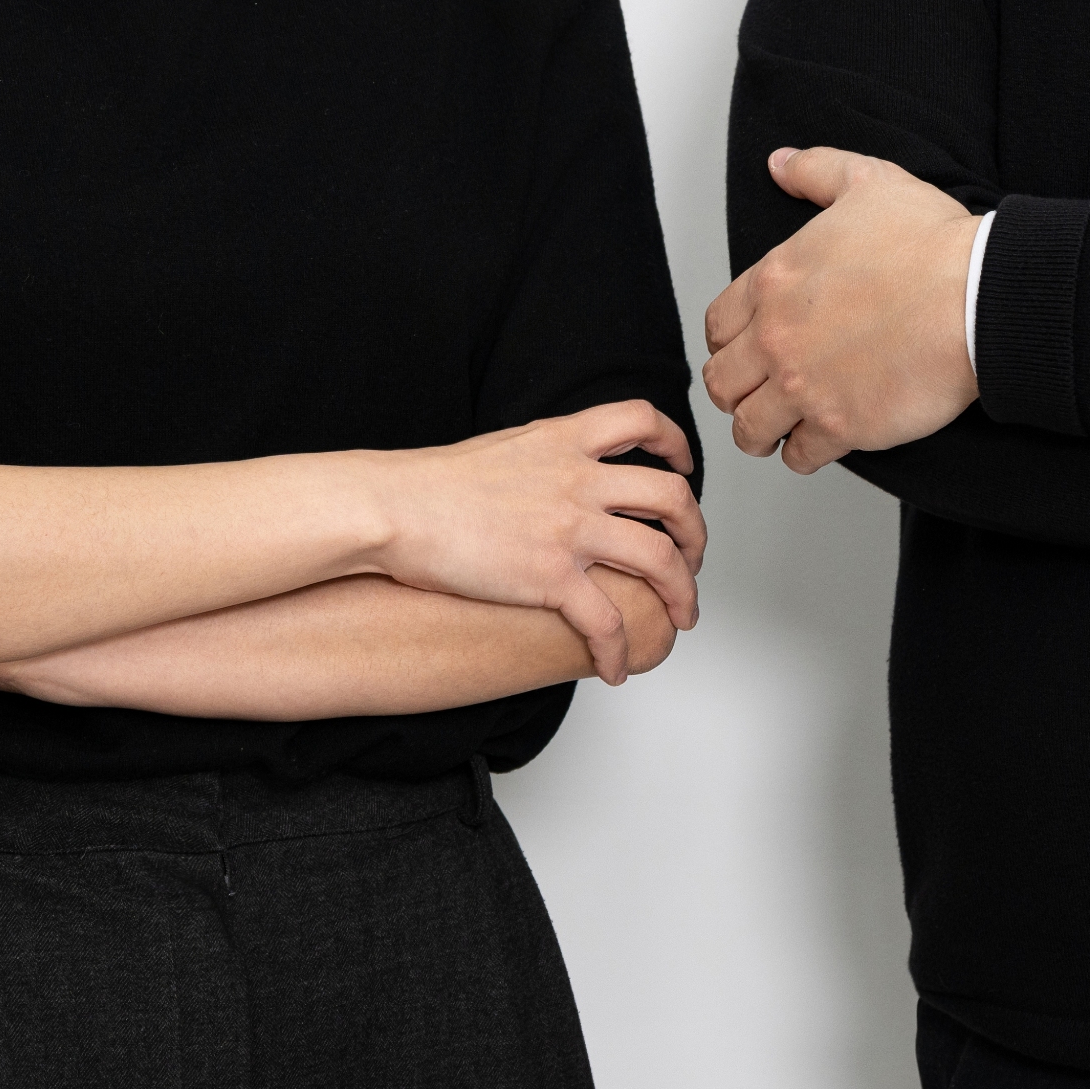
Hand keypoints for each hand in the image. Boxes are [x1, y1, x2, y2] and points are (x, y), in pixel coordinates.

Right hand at [363, 402, 704, 683]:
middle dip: (696, 532)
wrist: (393, 508)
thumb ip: (543, 454)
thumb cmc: (431, 484)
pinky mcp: (550, 577)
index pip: (642, 421)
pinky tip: (616, 668)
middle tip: (695, 556)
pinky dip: (620, 650)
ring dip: (682, 593)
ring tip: (682, 617)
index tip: (683, 468)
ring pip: (659, 560)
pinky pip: (607, 621)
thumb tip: (558, 466)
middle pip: (671, 497)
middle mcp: (577, 479)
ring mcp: (568, 528)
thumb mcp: (502, 448)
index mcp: (563, 440)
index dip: (675, 443)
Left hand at [700, 146, 980, 472]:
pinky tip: (820, 442)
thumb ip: (816, 170)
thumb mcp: (867, 182)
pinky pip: (799, 457)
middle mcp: (777, 339)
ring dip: (761, 430)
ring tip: (780, 429)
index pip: (717, 327)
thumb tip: (781, 163)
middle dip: (737, 391)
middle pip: (722, 384)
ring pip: (748, 429)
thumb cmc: (930, 242)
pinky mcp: (841, 426)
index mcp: (772, 282)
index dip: (729, 342)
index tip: (746, 349)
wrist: (977, 295)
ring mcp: (804, 387)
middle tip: (757, 394)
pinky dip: (804, 454)